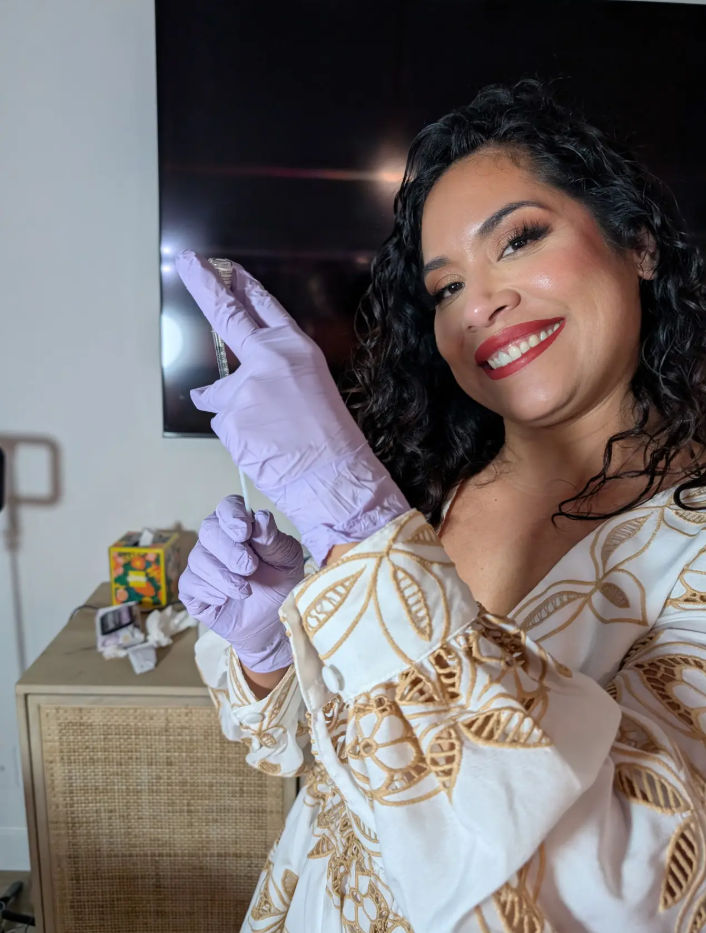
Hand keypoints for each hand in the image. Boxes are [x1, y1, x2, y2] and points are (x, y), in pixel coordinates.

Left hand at [175, 250, 408, 563]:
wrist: (333, 477)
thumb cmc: (329, 438)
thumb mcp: (310, 388)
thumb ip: (270, 373)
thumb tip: (223, 383)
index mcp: (295, 348)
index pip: (263, 307)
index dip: (242, 286)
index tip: (224, 267)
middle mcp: (266, 359)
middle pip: (227, 316)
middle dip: (205, 286)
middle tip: (188, 263)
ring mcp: (243, 388)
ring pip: (219, 393)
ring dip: (234, 409)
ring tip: (269, 433)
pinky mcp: (228, 418)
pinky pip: (223, 423)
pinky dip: (237, 435)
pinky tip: (263, 445)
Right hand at [179, 495, 303, 672]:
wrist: (271, 625)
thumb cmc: (280, 586)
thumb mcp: (287, 562)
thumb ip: (274, 540)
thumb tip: (261, 518)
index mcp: (241, 527)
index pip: (227, 507)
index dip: (232, 515)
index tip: (244, 531)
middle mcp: (217, 540)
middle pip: (209, 530)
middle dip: (229, 550)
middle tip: (250, 568)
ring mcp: (202, 564)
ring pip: (199, 559)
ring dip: (223, 577)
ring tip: (245, 592)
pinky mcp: (192, 589)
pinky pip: (189, 584)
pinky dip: (208, 592)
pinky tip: (225, 600)